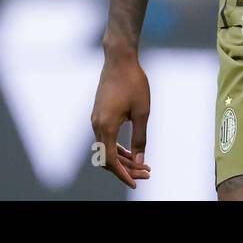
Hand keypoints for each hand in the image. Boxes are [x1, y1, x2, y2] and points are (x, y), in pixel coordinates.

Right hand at [91, 51, 152, 187]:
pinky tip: (131, 151)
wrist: (119, 59)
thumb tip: (140, 161)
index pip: (111, 160)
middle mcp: (96, 124)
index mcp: (105, 126)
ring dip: (123, 159)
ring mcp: (96, 119)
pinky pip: (106, 137)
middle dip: (126, 169)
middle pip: (107, 157)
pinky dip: (118, 147)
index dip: (123, 174)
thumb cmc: (133, 83)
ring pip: (106, 148)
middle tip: (146, 174)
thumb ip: (140, 138)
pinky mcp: (99, 114)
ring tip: (143, 165)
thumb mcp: (142, 112)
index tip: (136, 183)